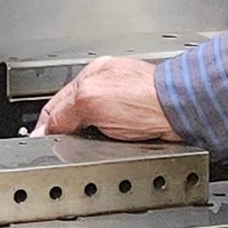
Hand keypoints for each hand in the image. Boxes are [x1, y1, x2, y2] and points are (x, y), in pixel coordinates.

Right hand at [33, 56, 180, 141]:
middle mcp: (111, 89)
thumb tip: (44, 130)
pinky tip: (113, 151)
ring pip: (95, 132)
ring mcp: (127, 108)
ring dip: (91, 144)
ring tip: (91, 151)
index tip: (41, 144)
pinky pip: (116, 142)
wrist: (186, 113)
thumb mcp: (90, 100)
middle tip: (65, 150)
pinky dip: (111, 148)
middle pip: (76, 118)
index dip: (47, 126)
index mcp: (94, 76)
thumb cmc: (148, 98)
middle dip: (69, 135)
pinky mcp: (142, 126)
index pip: (57, 104)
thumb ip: (63, 112)